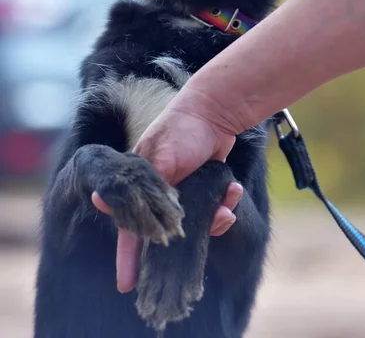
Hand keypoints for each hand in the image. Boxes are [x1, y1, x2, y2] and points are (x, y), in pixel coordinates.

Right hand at [92, 88, 243, 291]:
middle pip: (171, 232)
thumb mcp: (159, 159)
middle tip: (201, 245)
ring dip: (215, 221)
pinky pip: (215, 210)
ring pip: (198, 225)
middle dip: (188, 240)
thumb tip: (98, 201)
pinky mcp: (205, 189)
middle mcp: (162, 193)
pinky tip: (233, 192)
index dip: (129, 257)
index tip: (127, 285)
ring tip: (226, 209)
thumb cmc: (181, 132)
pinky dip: (226, 205)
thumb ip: (139, 187)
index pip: (132, 228)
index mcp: (143, 187)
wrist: (215, 112)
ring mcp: (186, 192)